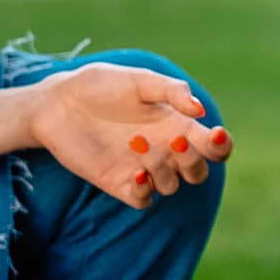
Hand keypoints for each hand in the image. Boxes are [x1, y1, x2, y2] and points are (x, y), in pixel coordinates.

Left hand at [34, 64, 228, 209]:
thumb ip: (170, 91)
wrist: (57, 102)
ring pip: (171, 185)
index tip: (215, 135)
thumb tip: (199, 111)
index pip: (212, 146)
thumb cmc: (100, 86)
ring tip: (136, 141)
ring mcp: (142, 168)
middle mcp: (164, 150)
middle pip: (198, 172)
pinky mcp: (119, 183)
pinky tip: (135, 171)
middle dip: (195, 162)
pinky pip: (142, 198)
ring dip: (162, 168)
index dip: (222, 146)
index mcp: (176, 125)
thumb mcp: (138, 80)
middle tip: (176, 142)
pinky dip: (144, 189)